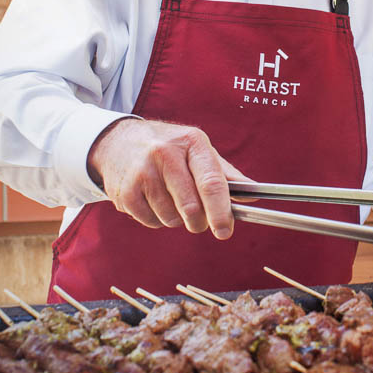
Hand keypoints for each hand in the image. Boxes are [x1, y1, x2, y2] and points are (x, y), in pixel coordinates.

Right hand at [87, 118, 253, 238]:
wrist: (118, 142)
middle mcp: (165, 154)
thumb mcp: (197, 150)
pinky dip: (156, 219)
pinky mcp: (126, 192)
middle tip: (197, 218)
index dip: (221, 211)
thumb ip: (225, 174)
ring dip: (176, 219)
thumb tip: (255, 194)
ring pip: (172, 219)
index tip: (225, 231)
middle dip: (199, 221)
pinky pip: (151, 222)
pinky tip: (151, 199)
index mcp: (192, 142)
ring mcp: (143, 173)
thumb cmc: (168, 148)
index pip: (211, 182)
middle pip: (192, 207)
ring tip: (168, 197)